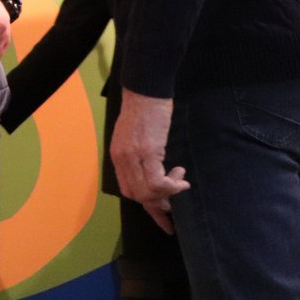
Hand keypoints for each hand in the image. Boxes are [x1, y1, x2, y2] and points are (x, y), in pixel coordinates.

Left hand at [111, 89, 189, 233]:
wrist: (146, 91)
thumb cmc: (144, 111)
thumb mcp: (134, 137)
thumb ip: (138, 156)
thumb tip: (152, 174)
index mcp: (118, 157)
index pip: (128, 190)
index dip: (146, 202)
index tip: (163, 208)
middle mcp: (122, 159)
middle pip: (137, 196)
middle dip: (158, 204)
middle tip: (174, 201)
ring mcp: (134, 156)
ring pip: (148, 192)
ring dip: (168, 194)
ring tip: (181, 182)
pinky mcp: (148, 151)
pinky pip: (158, 181)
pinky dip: (172, 185)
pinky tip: (181, 177)